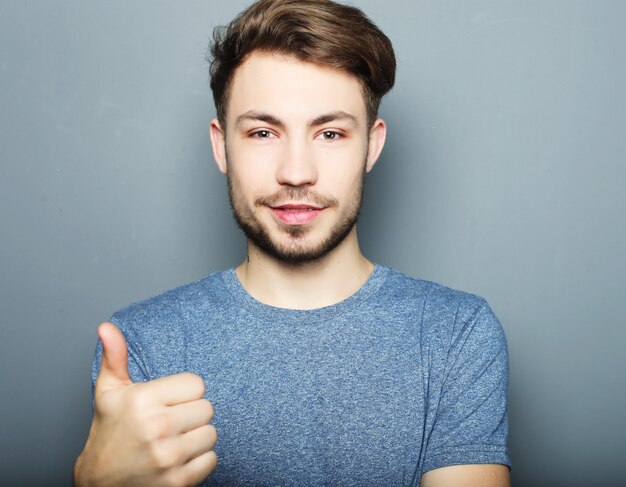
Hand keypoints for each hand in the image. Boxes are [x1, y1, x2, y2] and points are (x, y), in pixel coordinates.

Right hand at [74, 322, 216, 485]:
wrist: (100, 483)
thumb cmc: (109, 432)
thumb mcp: (109, 392)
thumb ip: (114, 356)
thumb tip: (107, 327)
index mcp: (143, 400)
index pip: (197, 384)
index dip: (184, 392)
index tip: (168, 401)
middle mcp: (157, 427)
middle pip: (207, 408)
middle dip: (191, 414)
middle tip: (170, 421)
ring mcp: (169, 456)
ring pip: (211, 433)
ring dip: (197, 436)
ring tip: (174, 439)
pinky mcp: (179, 481)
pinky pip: (211, 459)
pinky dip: (199, 460)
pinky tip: (179, 458)